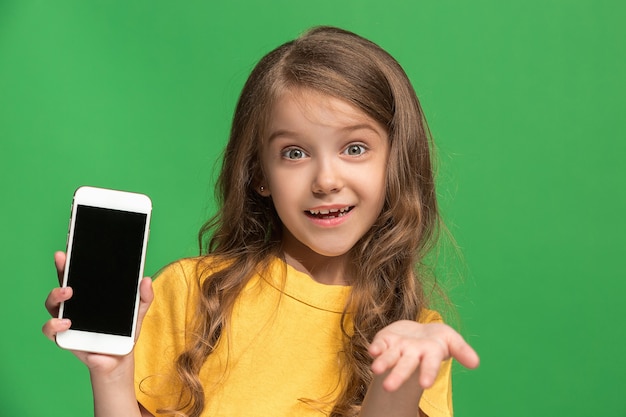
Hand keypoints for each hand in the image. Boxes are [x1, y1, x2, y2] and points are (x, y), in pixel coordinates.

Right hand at [42, 251, 153, 374]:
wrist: (120, 360)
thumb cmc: (126, 333)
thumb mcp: (138, 312)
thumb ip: (144, 296)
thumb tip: (146, 280)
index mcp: (91, 295)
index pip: (79, 274)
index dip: (72, 260)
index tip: (69, 247)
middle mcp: (75, 305)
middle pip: (62, 283)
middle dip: (61, 269)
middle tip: (64, 260)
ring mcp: (67, 320)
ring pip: (52, 304)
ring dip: (55, 295)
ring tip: (67, 293)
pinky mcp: (65, 338)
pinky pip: (51, 330)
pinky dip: (54, 325)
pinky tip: (66, 323)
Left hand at [368, 320, 478, 391]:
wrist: (418, 333)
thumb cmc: (437, 339)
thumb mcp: (452, 339)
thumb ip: (462, 351)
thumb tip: (475, 363)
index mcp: (430, 355)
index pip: (430, 366)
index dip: (428, 373)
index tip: (425, 384)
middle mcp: (412, 354)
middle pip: (405, 366)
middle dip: (398, 376)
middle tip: (389, 387)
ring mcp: (397, 348)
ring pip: (389, 357)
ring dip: (382, 363)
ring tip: (375, 369)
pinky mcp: (385, 340)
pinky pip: (379, 344)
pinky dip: (376, 348)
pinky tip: (372, 351)